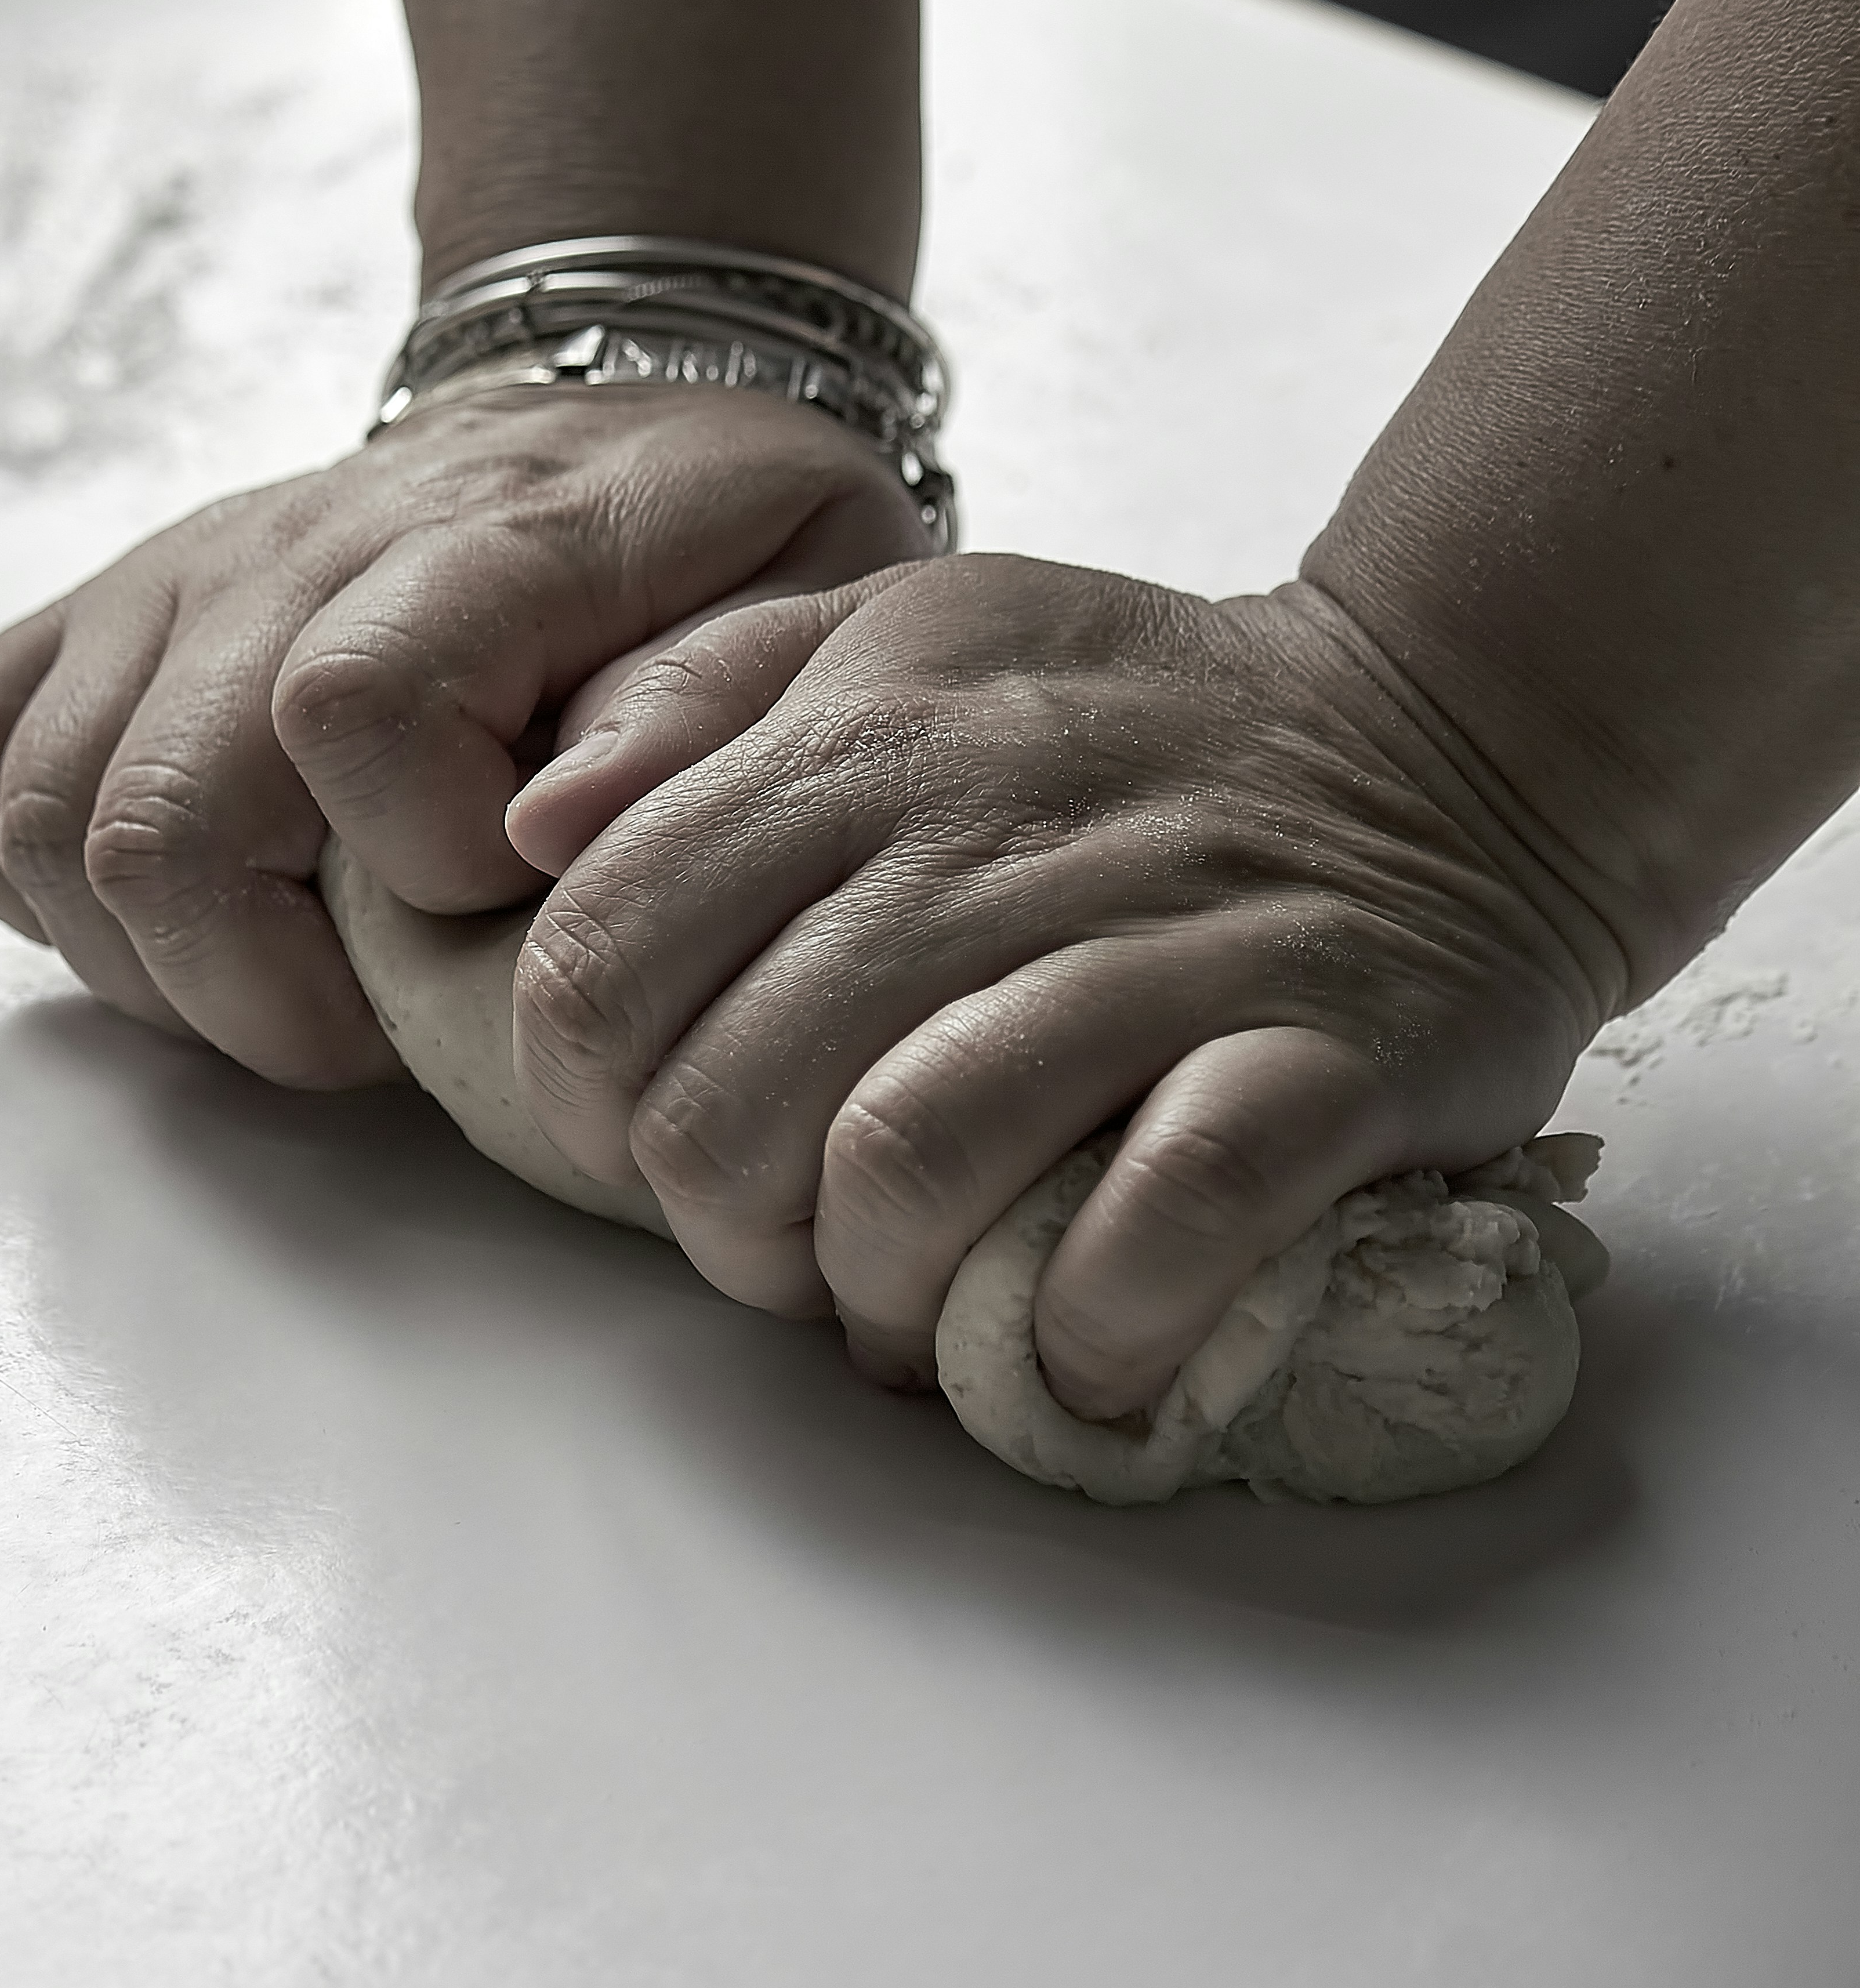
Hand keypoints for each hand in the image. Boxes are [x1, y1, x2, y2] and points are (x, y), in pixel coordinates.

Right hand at [0, 385, 932, 1087]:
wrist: (625, 427)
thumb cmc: (729, 551)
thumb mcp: (818, 590)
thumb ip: (709, 707)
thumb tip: (553, 828)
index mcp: (491, 534)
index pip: (348, 707)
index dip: (420, 855)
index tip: (514, 889)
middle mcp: (300, 545)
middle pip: (159, 815)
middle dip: (267, 989)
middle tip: (384, 1018)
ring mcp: (183, 577)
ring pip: (48, 819)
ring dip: (160, 964)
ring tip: (298, 977)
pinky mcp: (108, 619)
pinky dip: (36, 880)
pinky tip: (186, 913)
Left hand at [502, 557, 1621, 1414]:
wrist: (1453, 740)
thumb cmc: (1139, 725)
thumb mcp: (904, 640)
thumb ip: (707, 709)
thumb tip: (534, 827)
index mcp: (869, 733)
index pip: (604, 952)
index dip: (590, 1100)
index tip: (665, 1142)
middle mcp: (993, 830)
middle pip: (731, 1102)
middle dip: (729, 1235)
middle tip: (800, 1253)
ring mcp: (1164, 949)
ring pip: (907, 1168)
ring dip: (883, 1295)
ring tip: (921, 1312)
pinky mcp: (1320, 1059)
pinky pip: (1152, 1227)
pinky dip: (1088, 1326)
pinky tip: (1083, 1347)